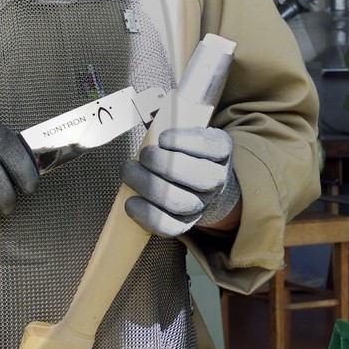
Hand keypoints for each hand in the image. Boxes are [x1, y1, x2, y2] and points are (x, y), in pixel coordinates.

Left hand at [122, 127, 239, 237]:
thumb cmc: (180, 151)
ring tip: (128, 171)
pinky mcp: (184, 224)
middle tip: (143, 155)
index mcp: (220, 150)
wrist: (194, 184)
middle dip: (164, 164)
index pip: (214, 146)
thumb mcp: (183, 132)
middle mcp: (217, 180)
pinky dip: (146, 214)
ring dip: (148, 185)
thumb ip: (170, 123)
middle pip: (198, 178)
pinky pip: (168, 226)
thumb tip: (146, 121)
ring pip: (179, 202)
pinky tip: (130, 202)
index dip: (186, 143)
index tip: (162, 138)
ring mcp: (202, 205)